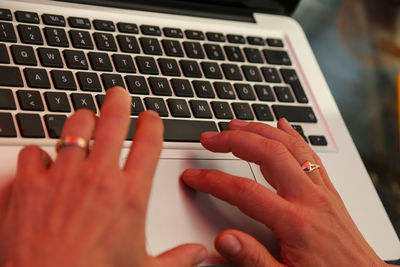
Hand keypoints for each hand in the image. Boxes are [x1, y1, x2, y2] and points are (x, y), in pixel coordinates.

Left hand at [0, 87, 206, 266]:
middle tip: (118, 94)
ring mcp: (63, 177)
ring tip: (84, 117)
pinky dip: (39, 154)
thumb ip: (177, 258)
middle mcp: (99, 177)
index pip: (149, 142)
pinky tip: (42, 160)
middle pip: (112, 121)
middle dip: (118, 102)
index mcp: (130, 193)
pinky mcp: (30, 185)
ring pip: (75, 128)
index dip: (152, 123)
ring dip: (81, 119)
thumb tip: (199, 254)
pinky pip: (33, 153)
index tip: (150, 118)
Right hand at [182, 119, 388, 266]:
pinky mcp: (328, 191)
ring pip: (289, 146)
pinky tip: (282, 126)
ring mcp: (321, 191)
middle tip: (211, 137)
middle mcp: (309, 199)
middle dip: (234, 140)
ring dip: (260, 130)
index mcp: (294, 222)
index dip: (213, 181)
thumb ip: (252, 259)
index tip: (194, 176)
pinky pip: (310, 154)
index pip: (243, 191)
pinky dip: (293, 135)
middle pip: (267, 153)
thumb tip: (224, 239)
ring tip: (237, 124)